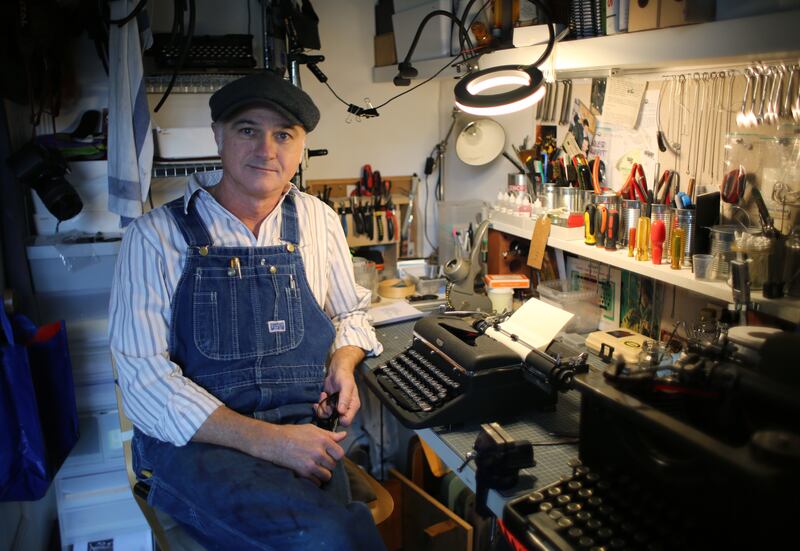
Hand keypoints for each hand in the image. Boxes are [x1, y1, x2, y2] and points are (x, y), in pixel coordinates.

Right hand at [193, 406, 345, 485]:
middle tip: (320, 461)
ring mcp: (311, 464)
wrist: (273, 442)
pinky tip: (309, 473)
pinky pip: (317, 482)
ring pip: (327, 476)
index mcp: (323, 440)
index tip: (330, 455)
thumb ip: (329, 434)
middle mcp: (319, 452)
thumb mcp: (312, 429)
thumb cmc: (292, 433)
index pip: (340, 453)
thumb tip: (344, 435)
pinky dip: (315, 480)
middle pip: (334, 465)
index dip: (336, 455)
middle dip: (328, 464)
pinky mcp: (303, 473)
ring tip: (315, 468)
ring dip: (323, 473)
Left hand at [322, 345, 364, 426]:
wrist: (337, 369)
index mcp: (352, 406)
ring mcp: (336, 407)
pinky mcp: (329, 404)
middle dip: (328, 411)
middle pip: (335, 420)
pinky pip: (322, 410)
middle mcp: (344, 409)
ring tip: (324, 395)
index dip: (339, 419)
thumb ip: (344, 399)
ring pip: (327, 415)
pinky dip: (319, 404)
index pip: (347, 421)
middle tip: (326, 401)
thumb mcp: (346, 386)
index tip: (333, 410)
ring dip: (322, 406)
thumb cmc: (344, 376)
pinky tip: (322, 395)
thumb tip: (341, 412)